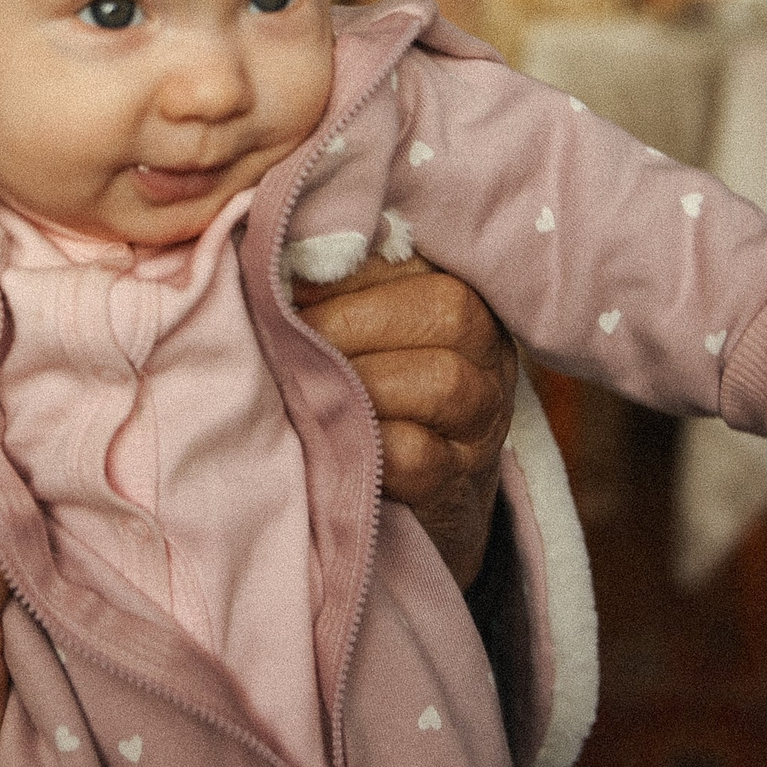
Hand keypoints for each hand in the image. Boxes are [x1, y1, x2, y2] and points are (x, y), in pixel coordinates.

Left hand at [294, 255, 516, 586]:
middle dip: (349, 319)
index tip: (287, 277)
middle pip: (445, 310)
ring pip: (440, 381)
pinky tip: (328, 437)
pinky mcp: (456, 487)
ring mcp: (483, 424)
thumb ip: (343, 290)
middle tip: (285, 334)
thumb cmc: (377, 400)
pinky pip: (417, 454)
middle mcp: (490, 355)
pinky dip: (366, 442)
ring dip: (358, 380)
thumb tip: (276, 257)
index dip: (348, 264)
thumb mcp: (372, 335)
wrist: (423, 509)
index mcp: (468, 298)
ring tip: (303, 384)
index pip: (422, 259)